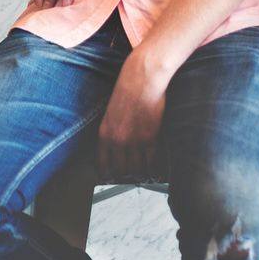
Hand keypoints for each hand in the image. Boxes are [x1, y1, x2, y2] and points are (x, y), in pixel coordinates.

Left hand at [96, 54, 165, 180]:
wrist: (141, 79)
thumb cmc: (126, 92)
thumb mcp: (111, 113)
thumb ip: (112, 131)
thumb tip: (116, 149)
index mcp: (105, 132)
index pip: (102, 163)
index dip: (107, 175)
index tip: (110, 180)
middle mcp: (117, 139)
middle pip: (121, 170)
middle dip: (126, 178)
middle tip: (132, 180)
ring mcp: (134, 140)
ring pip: (137, 170)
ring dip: (142, 176)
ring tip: (145, 177)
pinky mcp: (151, 137)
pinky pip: (152, 162)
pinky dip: (155, 170)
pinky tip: (156, 172)